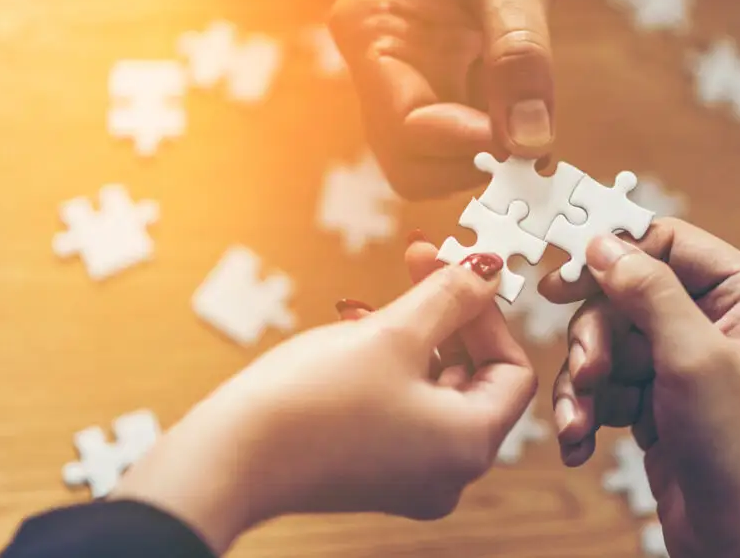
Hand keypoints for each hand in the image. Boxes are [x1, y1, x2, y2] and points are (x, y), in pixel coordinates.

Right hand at [112, 244, 536, 553]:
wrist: (226, 459)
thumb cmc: (312, 402)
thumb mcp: (394, 333)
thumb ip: (450, 297)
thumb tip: (488, 271)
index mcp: (469, 445)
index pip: (512, 369)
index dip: (488, 313)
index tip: (457, 273)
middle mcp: (449, 471)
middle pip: (474, 377)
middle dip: (448, 315)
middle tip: (421, 263)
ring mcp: (410, 475)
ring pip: (435, 388)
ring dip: (417, 334)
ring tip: (381, 296)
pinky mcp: (373, 470)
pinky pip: (404, 408)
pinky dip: (393, 366)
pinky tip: (360, 329)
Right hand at [329, 0, 573, 198]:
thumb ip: (520, 59)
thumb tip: (529, 142)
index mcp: (373, 31)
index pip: (400, 125)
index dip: (458, 145)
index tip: (518, 144)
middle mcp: (383, 60)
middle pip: (405, 156)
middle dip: (464, 166)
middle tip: (526, 157)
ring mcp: (415, 70)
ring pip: (435, 153)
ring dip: (486, 159)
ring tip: (539, 145)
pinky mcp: (449, 73)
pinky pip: (466, 128)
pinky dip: (499, 140)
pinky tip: (536, 129)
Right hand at [540, 219, 739, 557]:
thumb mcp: (694, 360)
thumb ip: (648, 292)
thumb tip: (604, 243)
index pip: (668, 243)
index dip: (614, 255)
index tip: (564, 279)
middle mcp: (718, 321)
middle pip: (628, 295)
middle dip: (597, 336)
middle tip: (589, 372)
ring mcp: (688, 363)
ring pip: (611, 340)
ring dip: (587, 380)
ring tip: (582, 419)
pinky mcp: (663, 401)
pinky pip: (610, 382)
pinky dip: (591, 408)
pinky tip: (582, 439)